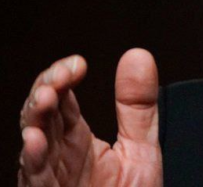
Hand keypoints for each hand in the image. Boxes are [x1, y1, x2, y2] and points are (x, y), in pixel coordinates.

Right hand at [18, 49, 162, 186]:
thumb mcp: (140, 149)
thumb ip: (137, 106)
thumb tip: (137, 56)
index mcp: (77, 141)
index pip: (62, 100)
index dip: (63, 77)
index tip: (78, 64)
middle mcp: (59, 158)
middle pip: (41, 117)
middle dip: (46, 92)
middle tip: (60, 78)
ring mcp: (51, 181)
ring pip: (33, 146)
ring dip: (35, 121)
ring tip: (44, 98)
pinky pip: (37, 181)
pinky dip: (34, 161)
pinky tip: (35, 142)